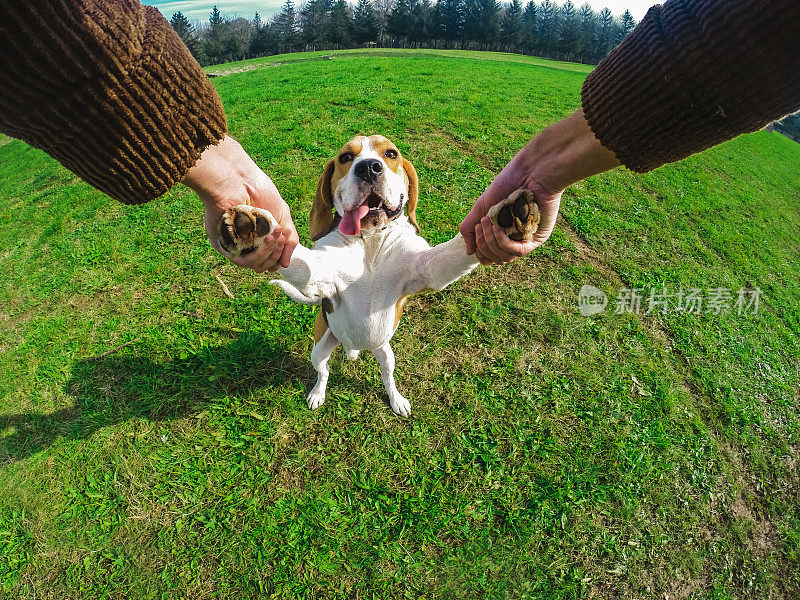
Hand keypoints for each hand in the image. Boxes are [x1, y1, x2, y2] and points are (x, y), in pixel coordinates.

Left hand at [182, 135, 298, 271]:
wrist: (239, 182)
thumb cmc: (260, 194)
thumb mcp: (282, 218)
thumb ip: (289, 241)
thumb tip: (285, 265)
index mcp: (259, 238)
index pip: (272, 259)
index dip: (280, 256)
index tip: (284, 240)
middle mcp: (247, 243)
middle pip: (266, 265)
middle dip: (277, 254)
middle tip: (280, 237)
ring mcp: (237, 246)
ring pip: (257, 266)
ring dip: (271, 253)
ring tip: (275, 236)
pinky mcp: (226, 246)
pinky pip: (245, 262)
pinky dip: (260, 254)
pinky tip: (267, 239)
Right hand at [460, 109, 619, 265]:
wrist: (530, 171)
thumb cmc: (507, 184)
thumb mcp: (482, 208)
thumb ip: (470, 229)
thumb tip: (469, 253)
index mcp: (501, 233)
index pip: (487, 255)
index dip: (478, 249)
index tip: (476, 228)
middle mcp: (514, 239)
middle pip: (494, 259)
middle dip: (482, 244)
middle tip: (481, 224)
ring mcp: (526, 240)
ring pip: (504, 258)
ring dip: (490, 242)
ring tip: (488, 223)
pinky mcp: (537, 239)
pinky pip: (517, 252)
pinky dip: (502, 242)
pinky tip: (498, 228)